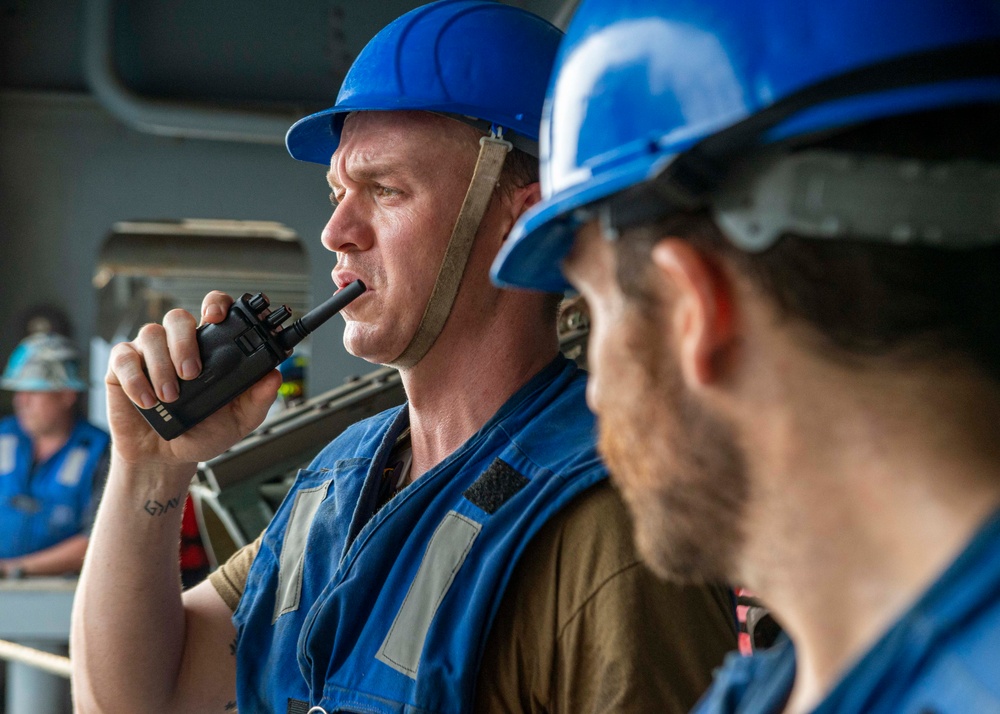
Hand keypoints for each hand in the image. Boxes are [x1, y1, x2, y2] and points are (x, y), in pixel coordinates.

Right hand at [105, 291, 281, 467]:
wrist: (167, 458)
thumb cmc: (202, 433)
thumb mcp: (239, 420)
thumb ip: (258, 399)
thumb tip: (274, 376)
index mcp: (208, 349)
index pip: (212, 310)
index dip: (215, 304)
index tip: (216, 317)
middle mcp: (177, 344)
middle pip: (177, 317)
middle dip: (185, 342)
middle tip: (192, 374)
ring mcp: (149, 353)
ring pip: (151, 334)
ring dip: (162, 365)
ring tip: (171, 396)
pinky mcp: (121, 368)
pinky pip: (123, 357)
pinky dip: (136, 379)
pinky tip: (148, 400)